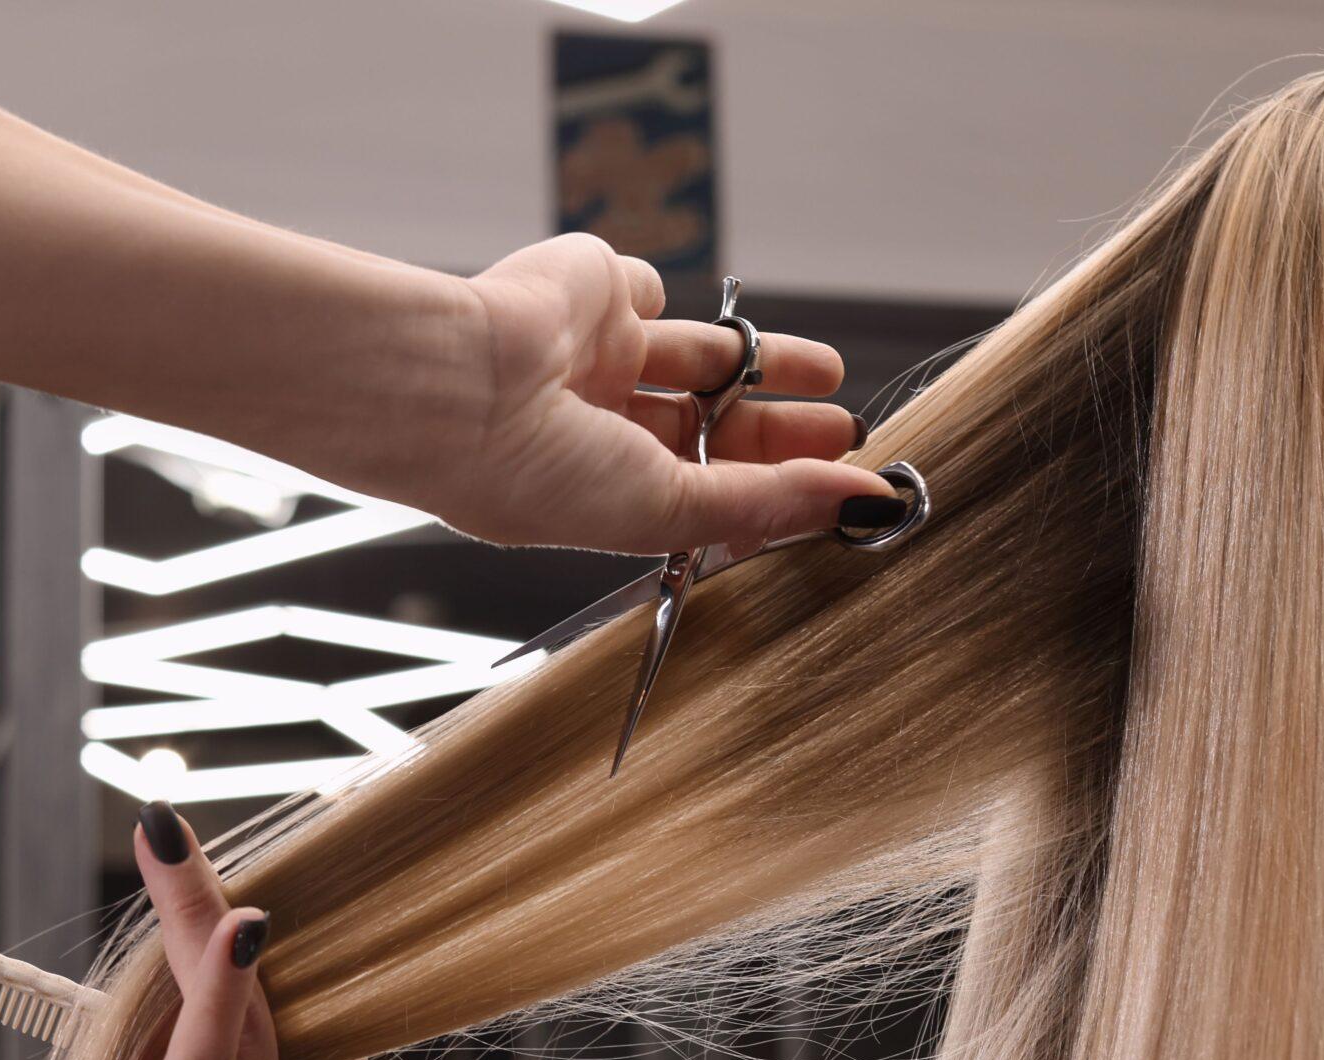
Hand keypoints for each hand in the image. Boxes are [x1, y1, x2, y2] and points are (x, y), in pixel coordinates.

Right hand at [433, 233, 894, 552]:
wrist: (460, 388)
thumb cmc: (535, 472)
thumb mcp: (668, 507)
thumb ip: (768, 502)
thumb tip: (862, 501)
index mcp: (603, 488)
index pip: (704, 487)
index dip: (771, 485)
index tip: (837, 483)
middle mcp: (598, 425)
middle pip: (712, 426)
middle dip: (779, 429)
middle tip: (845, 427)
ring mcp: (594, 355)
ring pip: (698, 357)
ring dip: (762, 364)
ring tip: (827, 372)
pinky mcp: (590, 288)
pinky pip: (647, 288)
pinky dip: (674, 297)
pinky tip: (703, 313)